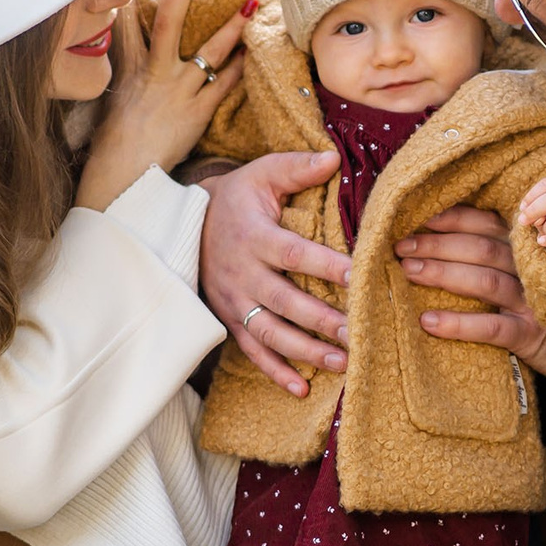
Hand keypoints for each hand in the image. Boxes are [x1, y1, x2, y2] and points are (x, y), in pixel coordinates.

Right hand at [75, 0, 249, 211]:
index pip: (128, 23)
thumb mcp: (113, 104)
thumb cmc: (114, 146)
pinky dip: (239, 68)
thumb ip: (127, 81)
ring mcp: (178, 92)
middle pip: (169, 22)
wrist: (124, 177)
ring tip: (251, 1)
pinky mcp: (197, 113)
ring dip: (231, 26)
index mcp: (130, 71)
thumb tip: (132, 68)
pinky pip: (224, 85)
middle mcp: (155, 74)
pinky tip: (253, 50)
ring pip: (209, 51)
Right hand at [198, 151, 353, 397]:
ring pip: (271, 333)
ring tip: (344, 362)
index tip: (360, 276)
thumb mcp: (261, 174)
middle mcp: (242, 274)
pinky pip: (252, 351)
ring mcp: (234, 302)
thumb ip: (297, 167)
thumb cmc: (236, 198)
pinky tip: (302, 388)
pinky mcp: (230, 320)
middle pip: (285, 302)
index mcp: (255, 237)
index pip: (294, 254)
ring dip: (306, 351)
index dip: (326, 266)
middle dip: (322, 319)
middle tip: (359, 331)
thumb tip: (334, 157)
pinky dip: (275, 372)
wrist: (185, 225)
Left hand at [396, 206, 545, 386]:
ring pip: (484, 281)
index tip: (417, 218)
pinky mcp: (530, 334)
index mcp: (523, 250)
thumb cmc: (540, 304)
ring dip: (443, 273)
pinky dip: (458, 324)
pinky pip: (492, 327)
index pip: (486, 223)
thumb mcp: (525, 271)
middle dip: (436, 245)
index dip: (452, 219)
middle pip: (480, 248)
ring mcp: (531, 302)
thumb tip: (436, 237)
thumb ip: (494, 253)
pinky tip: (427, 321)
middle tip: (401, 247)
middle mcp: (528, 270)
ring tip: (408, 272)